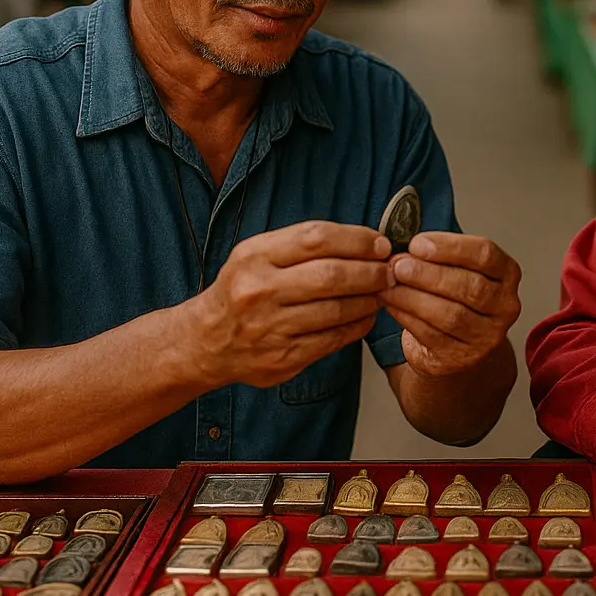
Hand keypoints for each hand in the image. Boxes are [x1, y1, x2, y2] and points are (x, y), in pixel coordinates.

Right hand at [190, 221, 393, 388]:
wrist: (206, 341)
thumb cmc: (241, 291)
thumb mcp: (256, 254)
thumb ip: (302, 245)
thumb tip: (364, 242)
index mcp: (254, 256)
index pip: (316, 238)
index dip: (356, 239)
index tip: (380, 244)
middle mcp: (259, 291)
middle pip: (331, 275)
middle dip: (370, 272)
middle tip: (390, 270)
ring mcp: (270, 327)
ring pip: (336, 310)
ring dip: (368, 300)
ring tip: (381, 292)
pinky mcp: (282, 357)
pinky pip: (333, 339)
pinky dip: (357, 326)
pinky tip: (366, 316)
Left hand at [378, 232, 521, 375]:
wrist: (455, 344)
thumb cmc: (453, 297)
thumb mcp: (454, 269)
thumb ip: (436, 255)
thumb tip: (402, 248)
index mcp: (506, 274)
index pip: (485, 255)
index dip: (450, 247)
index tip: (417, 243)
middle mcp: (504, 306)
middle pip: (470, 286)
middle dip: (428, 274)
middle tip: (398, 265)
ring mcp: (486, 336)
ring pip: (450, 314)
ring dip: (413, 296)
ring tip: (389, 285)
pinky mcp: (461, 356)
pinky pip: (432, 334)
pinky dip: (407, 316)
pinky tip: (391, 303)